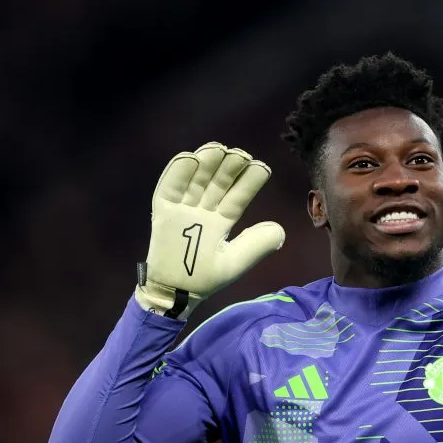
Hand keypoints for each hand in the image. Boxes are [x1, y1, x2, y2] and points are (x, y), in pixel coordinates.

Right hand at [136, 142, 285, 317]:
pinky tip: (190, 158)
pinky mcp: (163, 211)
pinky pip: (169, 188)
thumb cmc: (205, 279)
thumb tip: (279, 230)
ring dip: (206, 163)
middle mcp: (203, 211)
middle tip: (240, 154)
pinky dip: (177, 173)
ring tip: (218, 149)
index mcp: (221, 221)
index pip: (238, 197)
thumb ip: (256, 246)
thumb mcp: (235, 263)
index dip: (249, 182)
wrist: (174, 293)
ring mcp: (183, 209)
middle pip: (217, 183)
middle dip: (229, 167)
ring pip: (196, 180)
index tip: (262, 168)